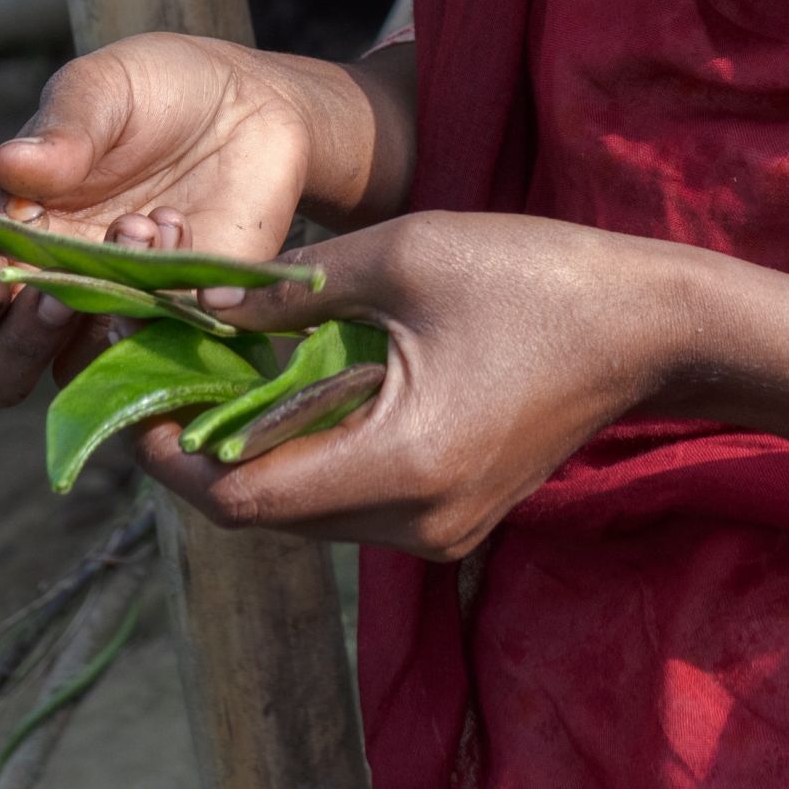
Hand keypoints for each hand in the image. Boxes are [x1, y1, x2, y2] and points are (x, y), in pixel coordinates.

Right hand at [0, 34, 336, 408]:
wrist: (252, 103)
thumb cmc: (157, 89)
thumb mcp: (103, 87)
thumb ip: (62, 128)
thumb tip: (11, 165)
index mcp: (8, 229)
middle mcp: (50, 282)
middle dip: (16, 343)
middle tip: (53, 297)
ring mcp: (115, 308)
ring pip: (74, 368)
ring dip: (103, 317)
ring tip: (140, 225)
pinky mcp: (181, 317)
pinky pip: (163, 348)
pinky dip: (173, 303)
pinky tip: (183, 226)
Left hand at [127, 212, 689, 559]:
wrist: (649, 325)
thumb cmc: (531, 276)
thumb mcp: (400, 257)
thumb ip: (288, 289)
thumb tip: (192, 302)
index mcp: (402, 466)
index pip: (247, 501)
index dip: (176, 459)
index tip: (139, 400)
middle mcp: (417, 524)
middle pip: (268, 518)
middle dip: (202, 454)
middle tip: (160, 380)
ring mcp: (439, 531)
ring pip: (305, 517)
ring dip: (250, 457)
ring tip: (210, 381)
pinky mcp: (452, 517)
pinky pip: (348, 503)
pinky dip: (302, 456)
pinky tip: (280, 396)